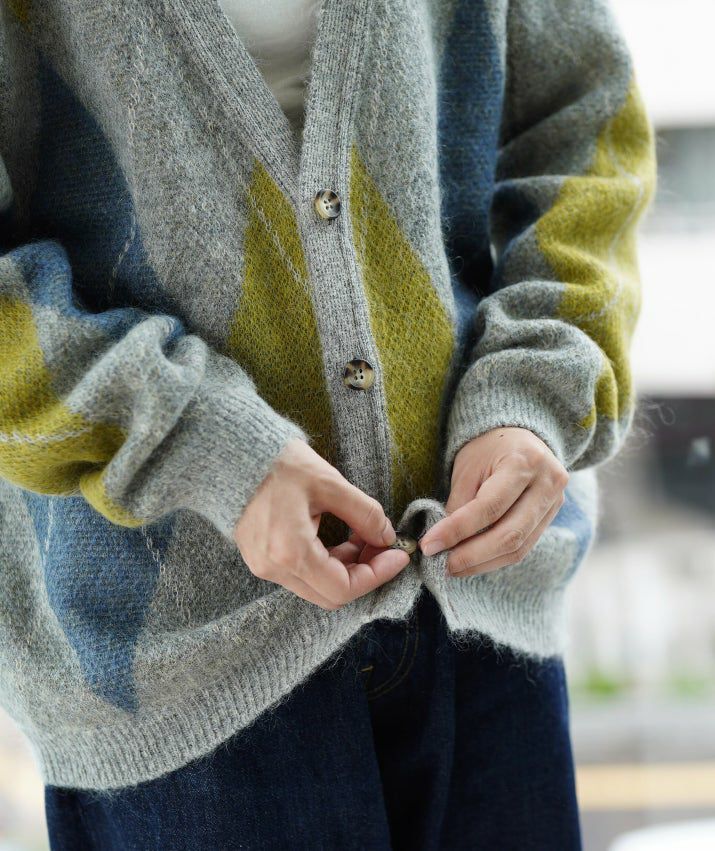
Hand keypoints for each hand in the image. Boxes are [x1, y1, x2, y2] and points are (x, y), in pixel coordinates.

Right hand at [233, 438, 410, 609]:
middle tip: (384, 547)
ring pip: (317, 586)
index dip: (377, 575)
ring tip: (365, 538)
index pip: (343, 588)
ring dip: (347, 568)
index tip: (399, 555)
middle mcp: (273, 568)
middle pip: (330, 594)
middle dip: (364, 574)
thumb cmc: (278, 463)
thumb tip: (387, 536)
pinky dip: (327, 563)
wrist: (232, 454)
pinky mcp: (260, 558)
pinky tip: (342, 540)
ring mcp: (263, 566)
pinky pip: (302, 574)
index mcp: (290, 552)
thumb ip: (364, 514)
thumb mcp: (329, 483)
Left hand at [419, 427, 568, 576]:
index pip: (488, 507)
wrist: (517, 437)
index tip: (430, 546)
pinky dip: (495, 559)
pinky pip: (524, 547)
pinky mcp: (551, 518)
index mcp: (525, 462)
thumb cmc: (487, 449)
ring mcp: (555, 503)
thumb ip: (459, 505)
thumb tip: (444, 545)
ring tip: (454, 567)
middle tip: (443, 565)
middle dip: (472, 556)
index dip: (457, 530)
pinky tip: (473, 562)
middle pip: (510, 534)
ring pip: (519, 548)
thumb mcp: (467, 468)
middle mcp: (548, 484)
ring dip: (483, 563)